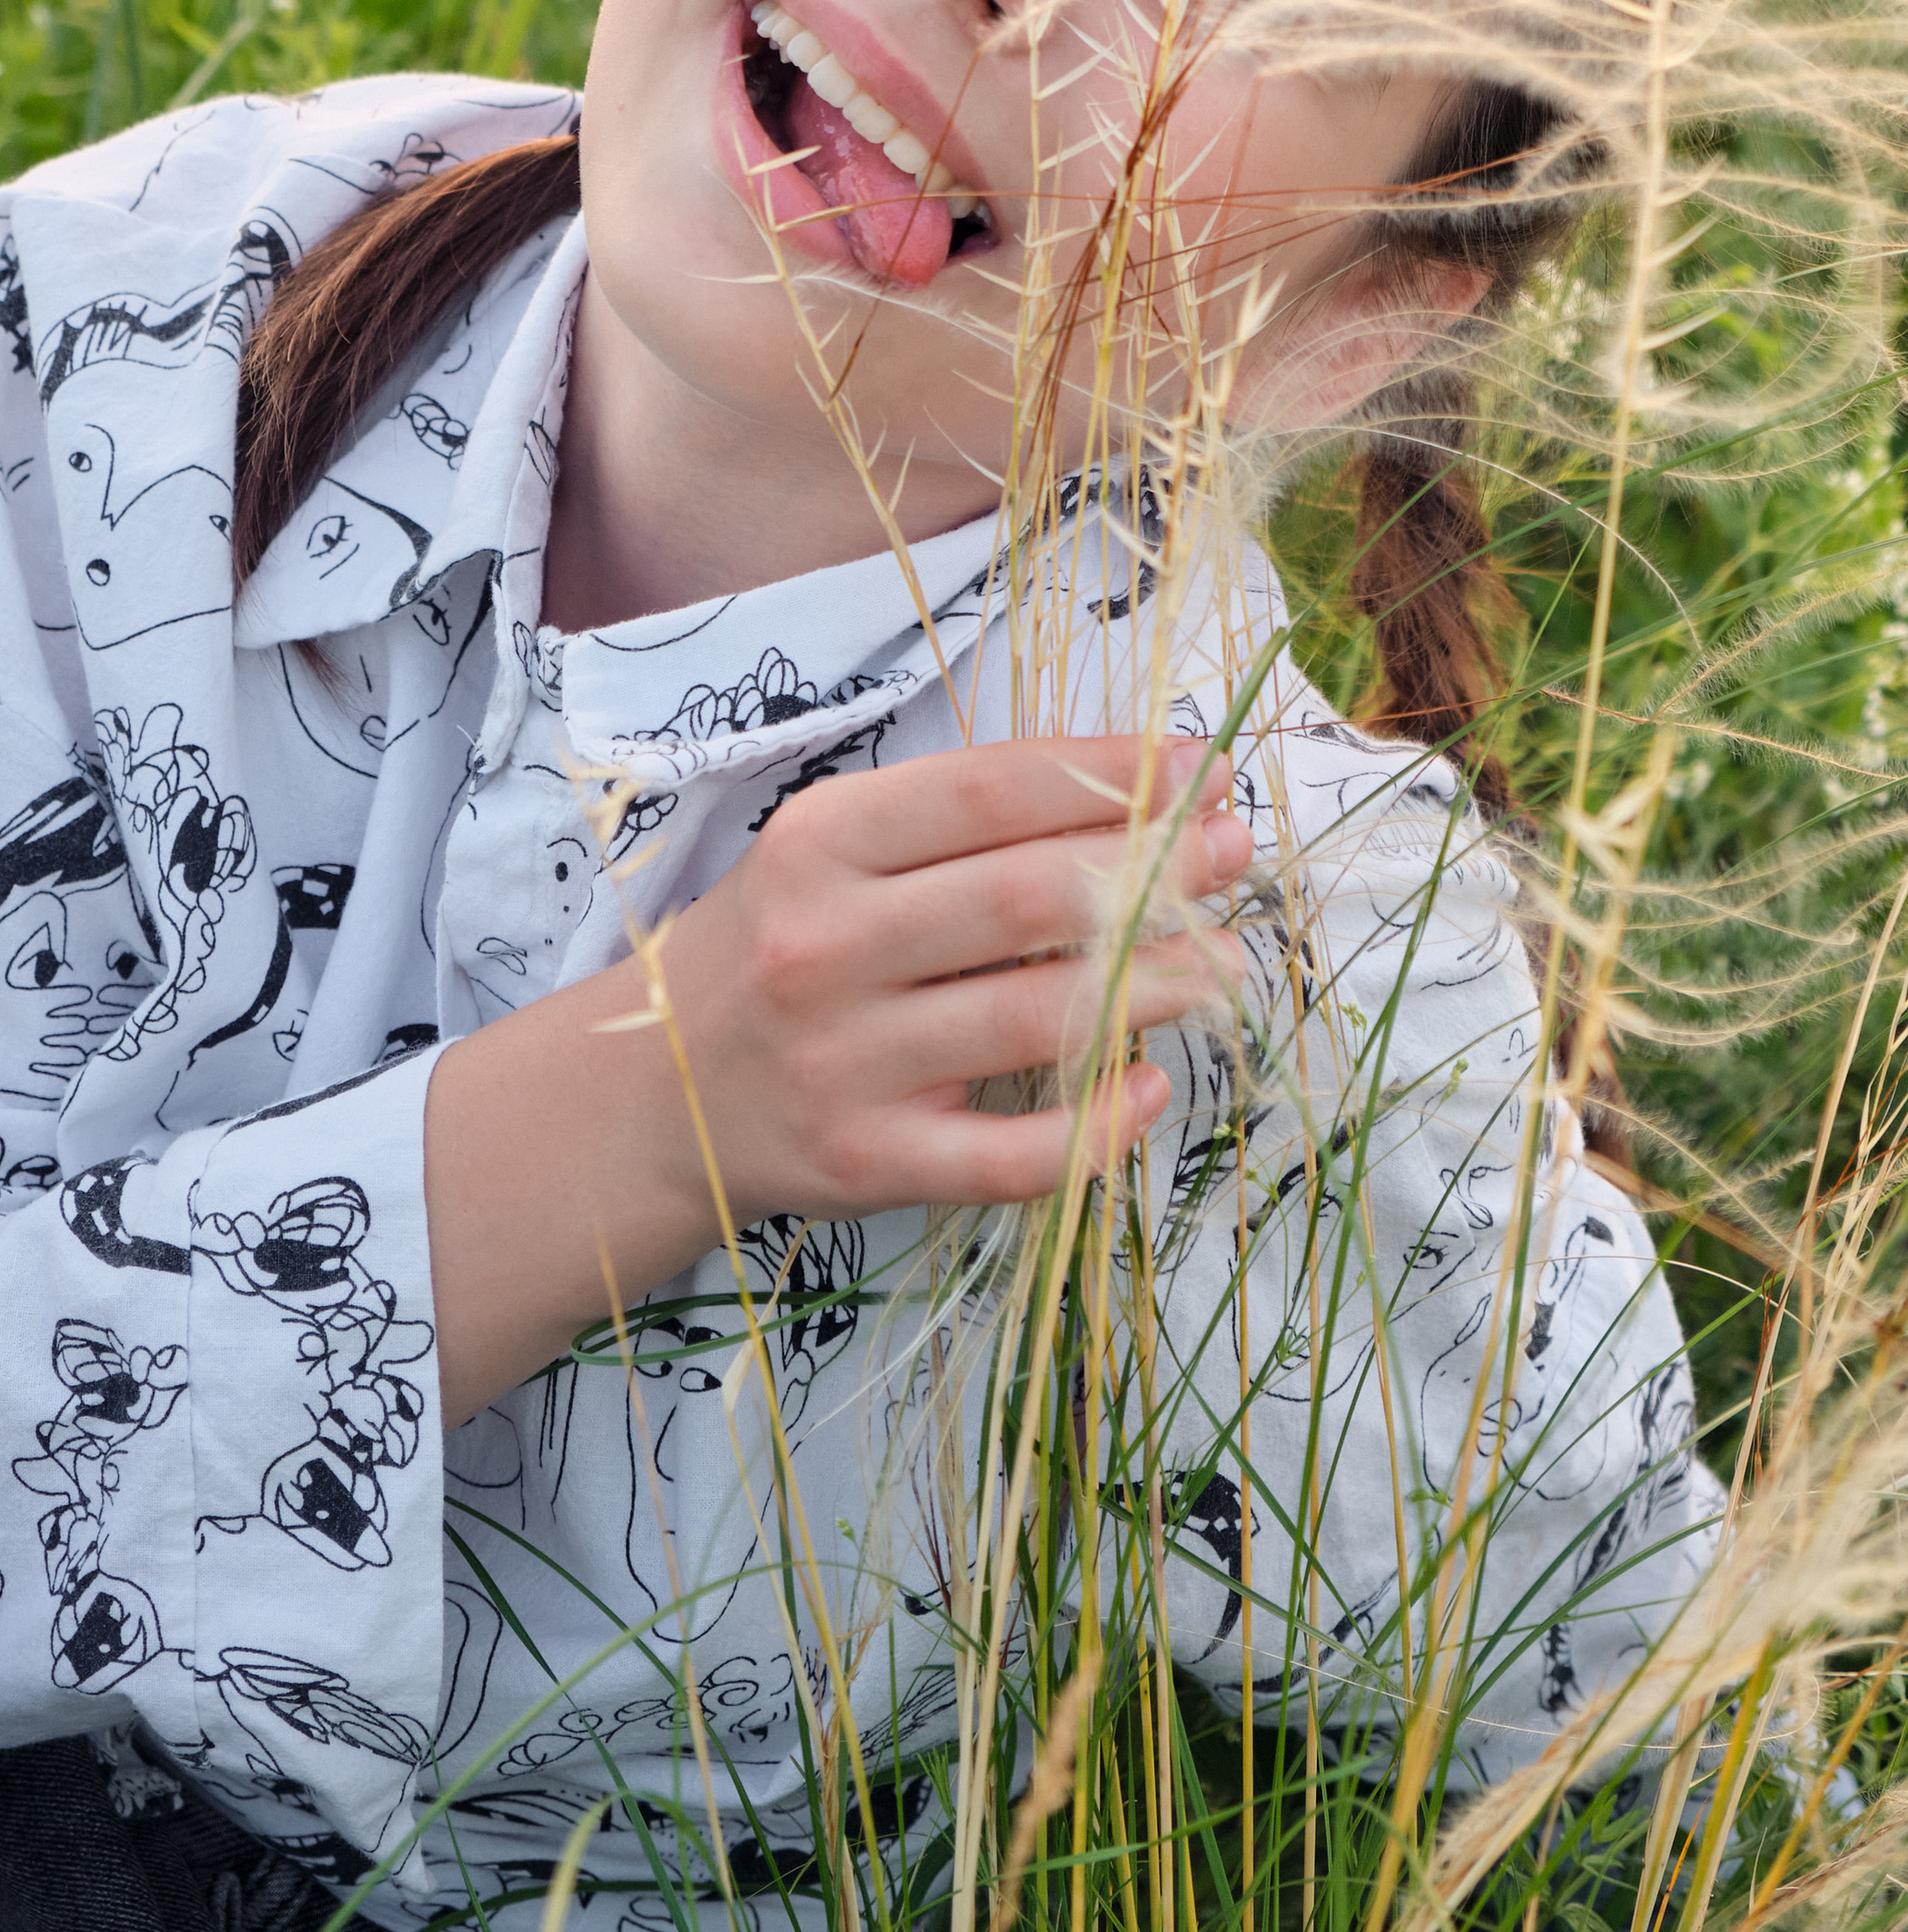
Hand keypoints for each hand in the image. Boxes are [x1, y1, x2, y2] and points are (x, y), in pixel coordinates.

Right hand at [655, 733, 1250, 1222]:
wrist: (649, 1096)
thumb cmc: (770, 949)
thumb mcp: (829, 854)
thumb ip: (959, 823)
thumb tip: (1137, 791)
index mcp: (821, 843)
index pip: (994, 791)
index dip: (1115, 775)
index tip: (1206, 768)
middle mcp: (826, 946)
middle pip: (1030, 898)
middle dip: (1159, 871)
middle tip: (1236, 856)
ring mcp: (846, 1063)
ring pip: (1040, 1018)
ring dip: (1159, 987)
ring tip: (1222, 963)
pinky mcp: (869, 1163)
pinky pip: (1011, 1156)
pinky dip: (1097, 1127)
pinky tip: (1147, 1089)